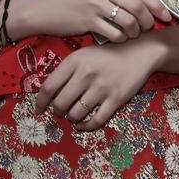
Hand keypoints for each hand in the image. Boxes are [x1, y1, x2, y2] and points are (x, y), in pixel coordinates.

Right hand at [10, 0, 171, 42]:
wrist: (44, 9)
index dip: (156, 5)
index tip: (167, 16)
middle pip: (138, 5)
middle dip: (148, 20)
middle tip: (149, 28)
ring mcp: (95, 2)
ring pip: (129, 20)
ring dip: (135, 31)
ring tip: (133, 35)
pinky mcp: (88, 20)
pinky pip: (115, 32)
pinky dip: (122, 38)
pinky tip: (120, 39)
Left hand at [34, 35, 166, 130]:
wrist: (140, 51)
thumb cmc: (108, 54)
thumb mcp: (85, 54)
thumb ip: (67, 70)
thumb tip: (48, 93)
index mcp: (75, 61)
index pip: (49, 87)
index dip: (40, 103)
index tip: (38, 110)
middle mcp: (86, 73)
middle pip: (60, 104)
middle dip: (57, 112)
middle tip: (60, 112)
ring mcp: (102, 87)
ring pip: (76, 114)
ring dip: (72, 119)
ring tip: (74, 115)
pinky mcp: (116, 98)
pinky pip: (96, 120)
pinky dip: (86, 127)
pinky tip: (83, 125)